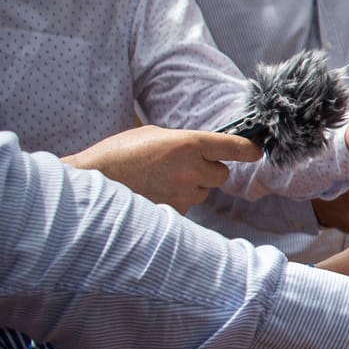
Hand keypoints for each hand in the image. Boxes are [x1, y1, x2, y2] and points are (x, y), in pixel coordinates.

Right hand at [63, 126, 262, 211]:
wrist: (92, 180)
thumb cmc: (119, 152)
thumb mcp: (154, 135)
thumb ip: (183, 143)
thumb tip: (201, 152)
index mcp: (188, 143)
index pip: (232, 147)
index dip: (247, 149)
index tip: (256, 151)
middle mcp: (191, 169)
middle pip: (220, 174)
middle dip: (208, 170)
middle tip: (182, 165)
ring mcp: (183, 194)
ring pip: (203, 192)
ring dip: (192, 186)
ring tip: (161, 179)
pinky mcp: (175, 212)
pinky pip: (187, 206)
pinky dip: (177, 200)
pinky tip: (155, 192)